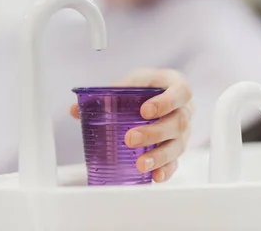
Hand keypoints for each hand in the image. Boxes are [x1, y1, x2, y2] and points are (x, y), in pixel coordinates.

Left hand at [71, 69, 192, 182]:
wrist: (153, 96)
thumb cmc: (142, 88)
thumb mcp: (127, 84)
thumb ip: (103, 95)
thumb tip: (75, 110)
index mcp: (174, 86)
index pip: (181, 91)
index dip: (166, 101)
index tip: (144, 110)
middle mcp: (184, 109)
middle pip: (179, 122)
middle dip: (154, 132)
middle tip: (131, 138)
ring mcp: (183, 131)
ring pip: (178, 145)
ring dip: (159, 156)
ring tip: (140, 164)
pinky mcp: (177, 148)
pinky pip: (176, 162)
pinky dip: (165, 170)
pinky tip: (154, 176)